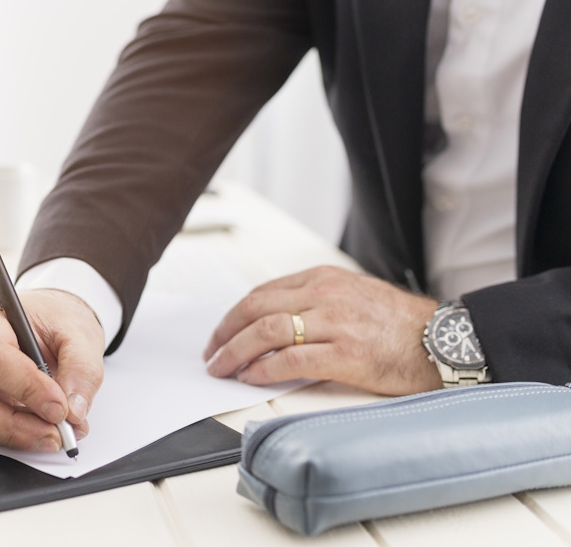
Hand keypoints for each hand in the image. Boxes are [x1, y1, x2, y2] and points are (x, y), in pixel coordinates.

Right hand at [0, 289, 104, 451]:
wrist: (48, 322)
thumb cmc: (55, 318)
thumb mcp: (81, 333)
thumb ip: (81, 369)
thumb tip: (73, 410)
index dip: (26, 388)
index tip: (59, 408)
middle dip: (14, 426)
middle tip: (55, 433)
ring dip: (18, 435)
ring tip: (56, 433)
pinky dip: (18, 434)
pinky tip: (45, 429)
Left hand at [202, 266, 441, 395]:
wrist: (444, 340)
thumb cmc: (400, 324)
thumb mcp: (351, 295)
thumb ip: (314, 302)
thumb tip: (274, 323)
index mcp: (323, 278)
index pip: (262, 292)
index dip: (234, 315)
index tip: (221, 333)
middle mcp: (325, 294)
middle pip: (257, 308)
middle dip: (225, 332)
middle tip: (211, 353)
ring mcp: (336, 322)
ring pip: (267, 330)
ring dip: (236, 351)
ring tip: (222, 367)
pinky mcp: (346, 352)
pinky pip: (292, 359)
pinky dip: (264, 368)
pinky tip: (251, 376)